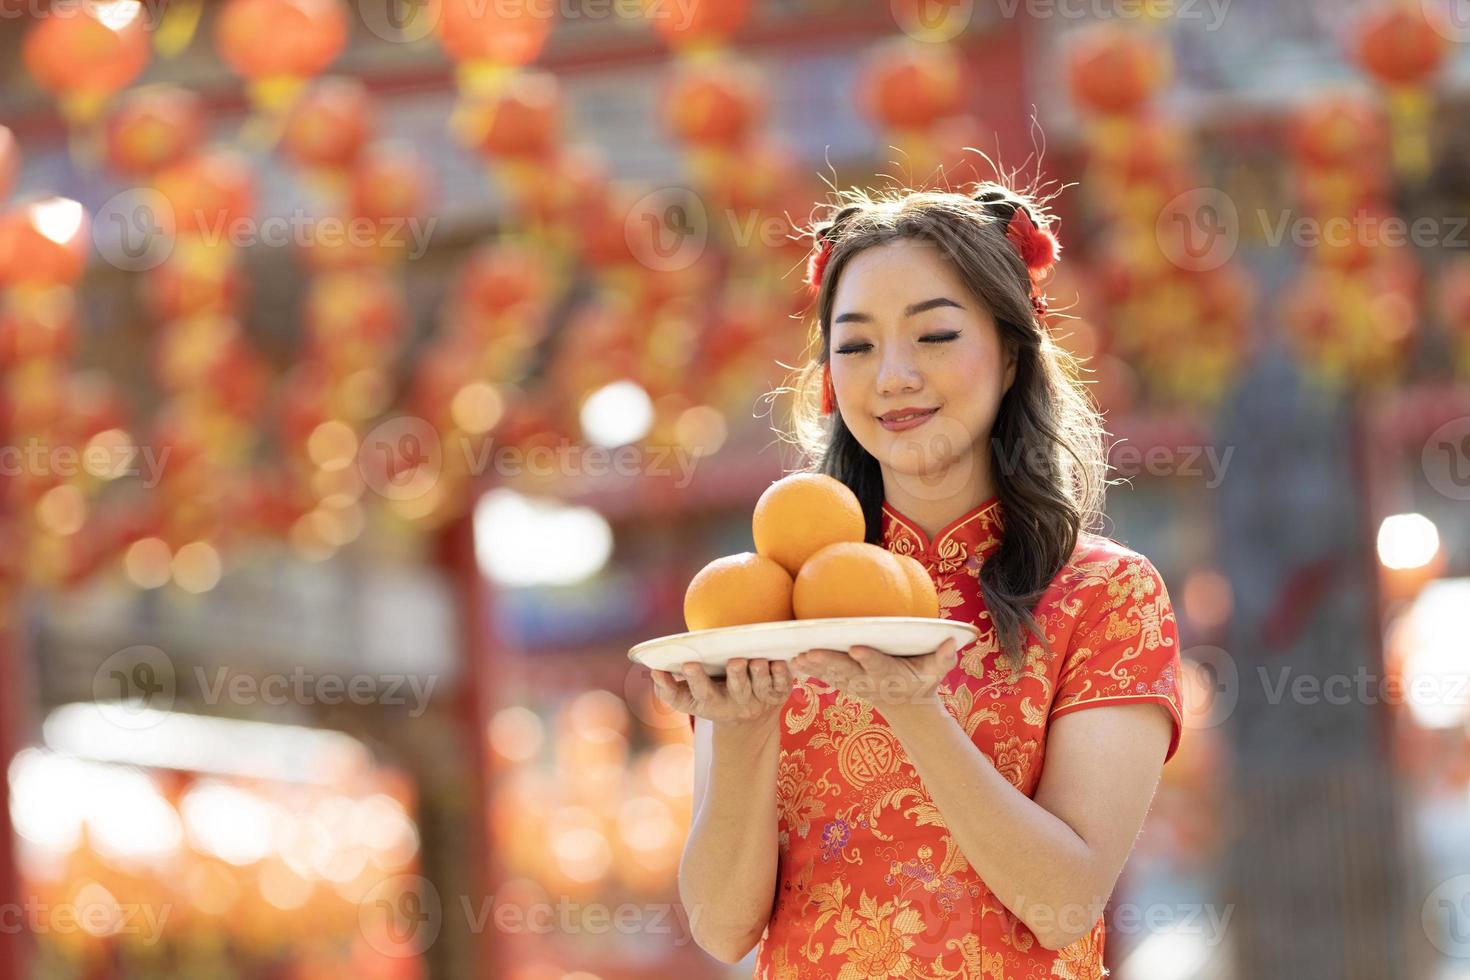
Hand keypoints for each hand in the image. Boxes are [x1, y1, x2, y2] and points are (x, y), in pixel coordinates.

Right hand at [650, 658, 794, 726]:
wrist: (749, 721)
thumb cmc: (712, 699)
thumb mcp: (690, 700)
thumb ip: (669, 689)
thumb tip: (652, 672)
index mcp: (713, 703)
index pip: (702, 693)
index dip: (695, 680)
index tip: (689, 664)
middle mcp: (737, 703)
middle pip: (737, 690)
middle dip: (736, 677)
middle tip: (734, 661)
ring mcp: (760, 700)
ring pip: (761, 687)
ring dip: (760, 674)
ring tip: (757, 661)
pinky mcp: (779, 694)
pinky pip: (783, 685)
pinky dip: (783, 674)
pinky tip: (780, 662)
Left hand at [791, 637, 959, 709]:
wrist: (907, 705)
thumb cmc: (924, 680)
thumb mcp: (937, 671)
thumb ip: (944, 658)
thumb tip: (953, 641)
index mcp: (890, 674)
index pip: (878, 665)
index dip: (868, 658)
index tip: (856, 648)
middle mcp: (870, 680)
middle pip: (848, 671)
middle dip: (829, 662)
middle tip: (811, 653)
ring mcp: (857, 684)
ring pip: (833, 674)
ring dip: (815, 667)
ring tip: (797, 658)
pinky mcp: (847, 684)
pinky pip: (827, 677)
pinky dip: (812, 670)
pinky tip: (795, 661)